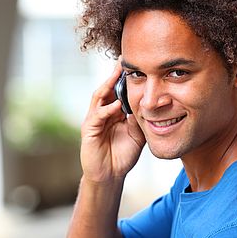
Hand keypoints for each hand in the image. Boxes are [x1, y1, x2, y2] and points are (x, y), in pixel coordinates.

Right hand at [80, 62, 145, 182]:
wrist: (111, 175)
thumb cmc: (123, 155)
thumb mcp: (137, 134)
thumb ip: (140, 119)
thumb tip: (148, 104)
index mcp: (113, 112)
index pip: (118, 91)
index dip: (125, 79)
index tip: (136, 66)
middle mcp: (102, 113)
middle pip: (107, 89)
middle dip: (114, 75)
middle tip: (123, 61)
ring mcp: (94, 121)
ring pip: (99, 98)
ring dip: (108, 86)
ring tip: (117, 74)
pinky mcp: (89, 131)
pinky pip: (97, 116)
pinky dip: (106, 110)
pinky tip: (116, 105)